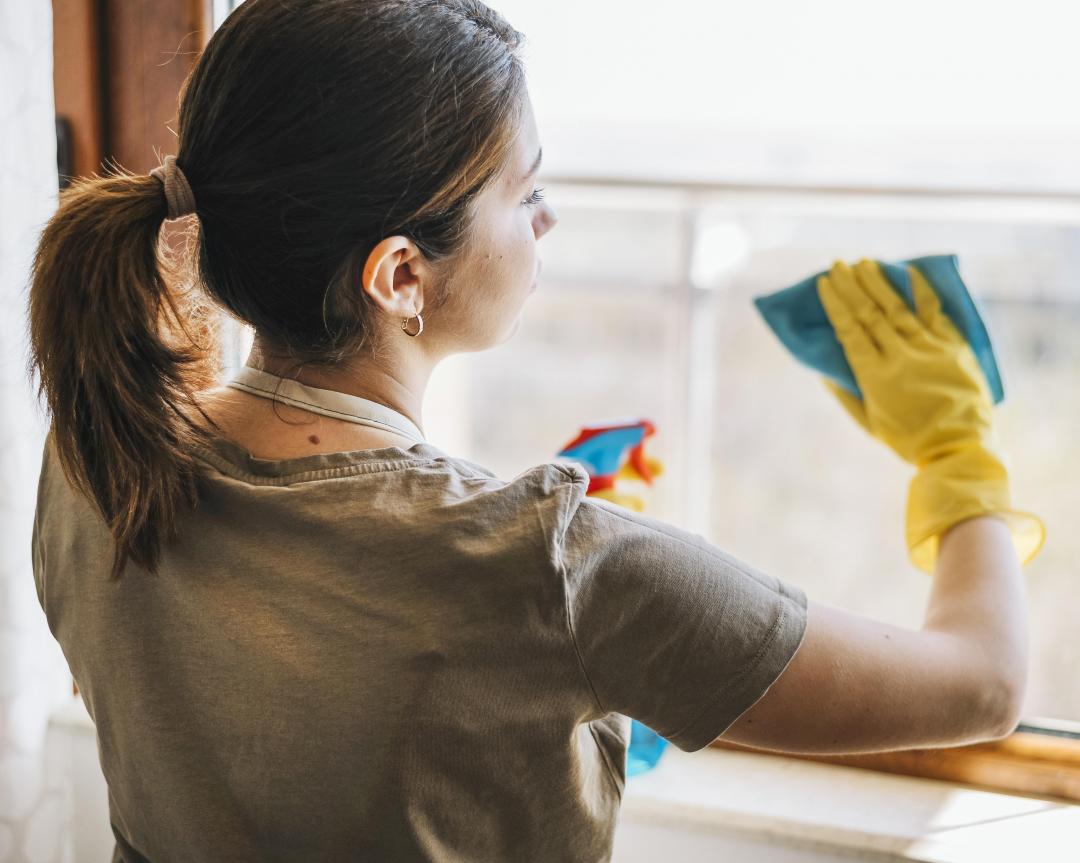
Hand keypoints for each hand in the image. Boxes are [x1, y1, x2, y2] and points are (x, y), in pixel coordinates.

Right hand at [816, 259, 994, 466]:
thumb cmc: (908, 440)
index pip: (849, 330)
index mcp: (874, 376)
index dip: (835, 304)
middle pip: (870, 313)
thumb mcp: (869, 423)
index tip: (824, 283)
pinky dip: (921, 291)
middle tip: (839, 264)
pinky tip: (909, 271)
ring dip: (878, 283)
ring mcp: (928, 348)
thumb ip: (846, 394)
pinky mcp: (952, 346)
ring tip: (864, 263)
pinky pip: (934, 312)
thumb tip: (824, 370)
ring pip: (898, 308)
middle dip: (852, 286)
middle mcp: (899, 356)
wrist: (958, 446)